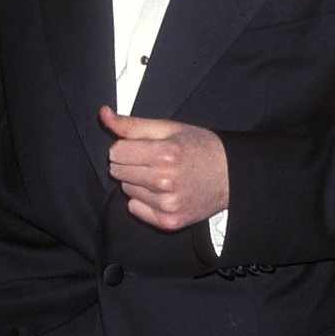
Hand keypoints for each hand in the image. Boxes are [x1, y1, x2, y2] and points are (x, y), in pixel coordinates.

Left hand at [100, 105, 228, 230]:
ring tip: (162, 176)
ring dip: (139, 182)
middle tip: (153, 161)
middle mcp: (165, 181)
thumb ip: (132, 124)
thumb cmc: (201, 148)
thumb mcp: (170, 129)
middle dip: (131, 164)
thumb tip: (104, 114)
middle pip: (118, 171)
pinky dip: (144, 201)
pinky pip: (135, 208)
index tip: (142, 147)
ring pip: (127, 190)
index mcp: (165, 154)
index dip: (127, 147)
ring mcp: (168, 204)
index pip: (116, 151)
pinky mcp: (169, 221)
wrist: (231, 175)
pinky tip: (163, 192)